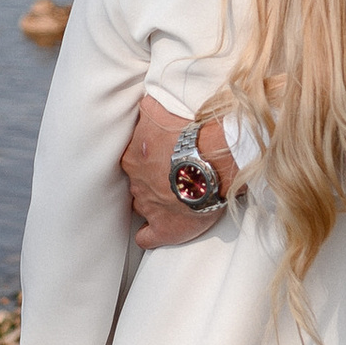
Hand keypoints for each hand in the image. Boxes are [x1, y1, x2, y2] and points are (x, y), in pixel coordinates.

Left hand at [120, 93, 233, 247]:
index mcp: (133, 157)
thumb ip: (147, 110)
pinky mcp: (165, 228)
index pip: (134, 160)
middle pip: (139, 182)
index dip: (150, 159)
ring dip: (155, 203)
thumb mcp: (158, 110)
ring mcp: (148, 206)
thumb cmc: (189, 133)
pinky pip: (147, 238)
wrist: (211, 160)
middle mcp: (136, 182)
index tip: (163, 157)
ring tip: (175, 199)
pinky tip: (156, 231)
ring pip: (143, 206)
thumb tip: (143, 107)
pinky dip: (151, 235)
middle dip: (153, 180)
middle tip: (174, 174)